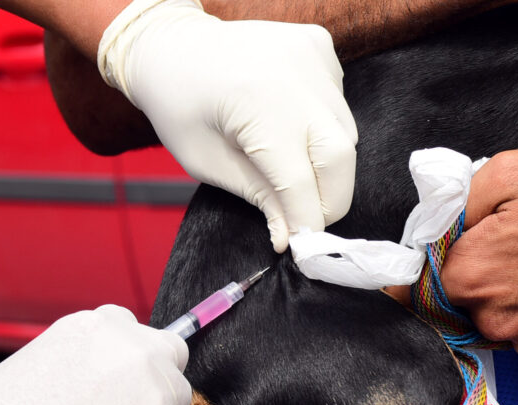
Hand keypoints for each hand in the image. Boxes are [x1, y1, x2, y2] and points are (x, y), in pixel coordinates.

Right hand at [0, 305, 190, 404]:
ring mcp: (156, 396)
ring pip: (175, 401)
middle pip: (170, 356)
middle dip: (154, 377)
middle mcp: (136, 353)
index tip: (118, 376)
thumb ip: (83, 359)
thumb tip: (98, 374)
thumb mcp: (37, 362)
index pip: (137, 330)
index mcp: (101, 327)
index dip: (127, 357)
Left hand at [98, 0, 357, 252]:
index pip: (299, 180)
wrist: (172, 44)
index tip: (302, 247)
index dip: (305, 220)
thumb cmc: (179, 107)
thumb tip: (292, 236)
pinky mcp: (320, 44)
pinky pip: (338, 102)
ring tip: (291, 168)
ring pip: (346, 131)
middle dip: (331, 199)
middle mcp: (295, 75)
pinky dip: (324, 126)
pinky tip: (291, 123)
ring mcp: (312, 55)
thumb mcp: (207, 162)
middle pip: (340, 157)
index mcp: (257, 105)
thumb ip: (258, 196)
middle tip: (308, 220)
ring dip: (328, 165)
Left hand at [438, 144, 517, 356]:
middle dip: (469, 277)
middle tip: (500, 242)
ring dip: (502, 296)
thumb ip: (451, 210)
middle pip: (460, 303)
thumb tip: (426, 236)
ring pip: (495, 319)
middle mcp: (498, 318)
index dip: (423, 271)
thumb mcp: (503, 174)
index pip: (420, 288)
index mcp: (473, 276)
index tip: (416, 270)